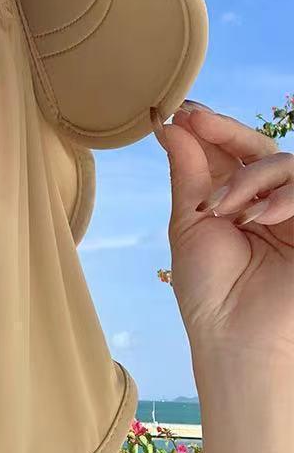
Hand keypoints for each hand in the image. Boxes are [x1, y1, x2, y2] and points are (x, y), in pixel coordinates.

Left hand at [150, 101, 293, 362]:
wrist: (239, 339)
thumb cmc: (210, 288)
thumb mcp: (190, 222)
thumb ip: (188, 173)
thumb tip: (170, 126)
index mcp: (233, 201)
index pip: (228, 152)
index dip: (209, 128)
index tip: (180, 113)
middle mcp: (265, 203)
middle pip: (258, 148)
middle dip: (226, 130)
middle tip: (196, 120)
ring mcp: (293, 215)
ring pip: (284, 163)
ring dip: (249, 176)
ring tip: (221, 207)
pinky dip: (284, 196)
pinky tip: (258, 216)